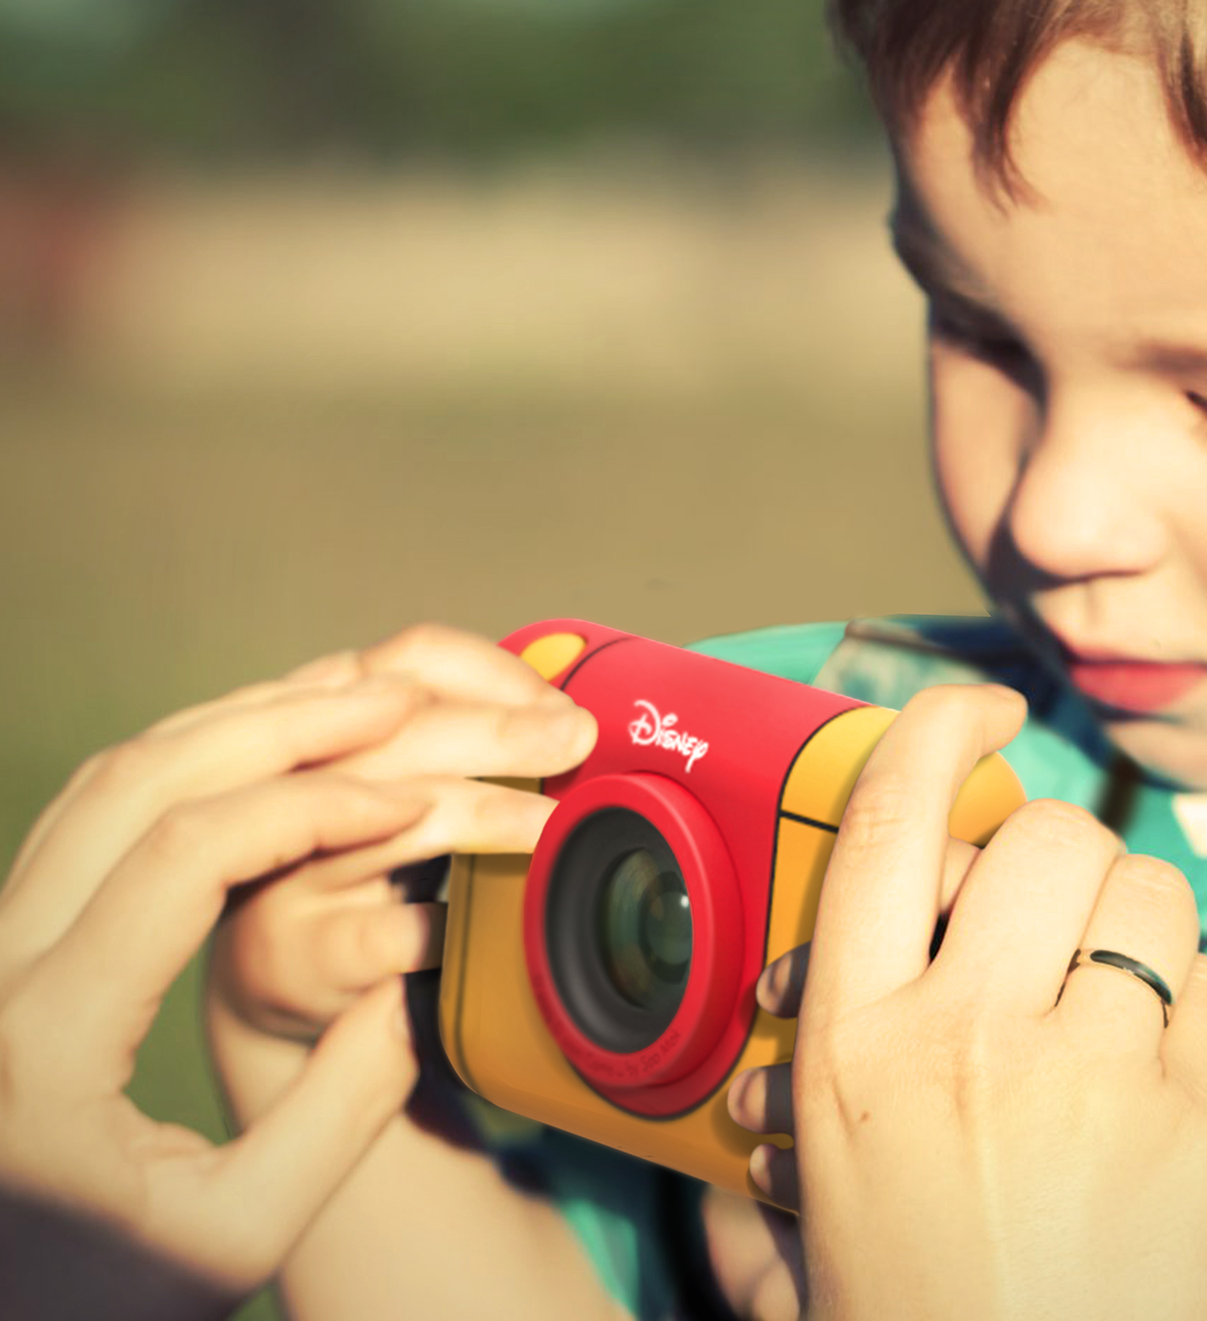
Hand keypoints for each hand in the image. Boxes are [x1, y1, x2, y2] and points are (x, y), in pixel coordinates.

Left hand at [0, 661, 438, 1319]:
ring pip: (105, 781)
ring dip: (230, 728)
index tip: (414, 796)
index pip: (188, 857)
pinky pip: (90, 815)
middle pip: (139, 783)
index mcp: (47, 1039)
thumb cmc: (91, 1295)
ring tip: (344, 706)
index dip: (313, 805)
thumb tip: (409, 988)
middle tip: (391, 698)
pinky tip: (264, 756)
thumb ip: (337, 1114)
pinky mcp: (5, 947)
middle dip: (278, 725)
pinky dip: (186, 764)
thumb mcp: (234, 1239)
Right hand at [204, 625, 593, 1080]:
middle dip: (501, 731)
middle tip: (576, 738)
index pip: (410, 662)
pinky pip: (388, 931)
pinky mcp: (294, 955)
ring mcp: (288, 869)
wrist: (274, 987)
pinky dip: (445, 925)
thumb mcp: (394, 785)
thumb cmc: (355, 866)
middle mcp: (291, 781)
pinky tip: (483, 924)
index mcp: (326, 720)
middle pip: (400, 733)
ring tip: (552, 824)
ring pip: (396, 819)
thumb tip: (568, 722)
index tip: (557, 702)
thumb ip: (455, 740)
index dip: (494, 673)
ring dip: (491, 813)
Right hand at [732, 685, 1206, 1320]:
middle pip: (1040, 835)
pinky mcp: (1204, 1111)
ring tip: (1112, 992)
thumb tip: (753, 1112)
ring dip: (1132, 917)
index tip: (974, 702)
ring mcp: (1098, 1069)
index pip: (888, 827)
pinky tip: (1161, 1065)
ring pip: (1143, 888)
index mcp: (854, 1052)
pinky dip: (1191, 996)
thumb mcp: (817, 1239)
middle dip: (1054, 852)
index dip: (931, 730)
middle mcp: (970, 1038)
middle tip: (1051, 914)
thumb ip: (783, 1149)